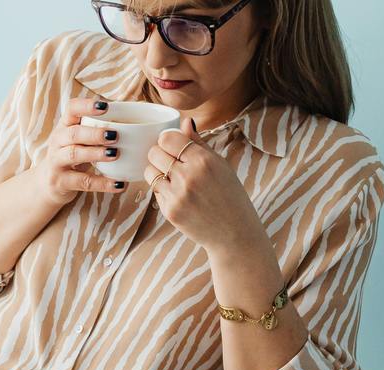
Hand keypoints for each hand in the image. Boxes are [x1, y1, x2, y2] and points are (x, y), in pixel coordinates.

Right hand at [34, 97, 128, 207]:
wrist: (48, 184)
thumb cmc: (71, 156)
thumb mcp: (78, 140)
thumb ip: (97, 128)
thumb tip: (134, 117)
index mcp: (64, 126)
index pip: (71, 108)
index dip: (87, 105)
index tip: (105, 106)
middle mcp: (57, 141)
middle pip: (73, 133)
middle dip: (94, 133)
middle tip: (115, 135)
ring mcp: (56, 162)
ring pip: (75, 154)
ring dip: (96, 153)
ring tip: (115, 154)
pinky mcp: (60, 182)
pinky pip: (83, 182)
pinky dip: (102, 183)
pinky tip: (119, 184)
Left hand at [144, 118, 268, 257]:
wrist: (234, 233)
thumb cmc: (230, 196)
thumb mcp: (221, 165)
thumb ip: (199, 143)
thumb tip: (185, 121)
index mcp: (204, 160)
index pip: (167, 138)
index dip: (167, 140)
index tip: (173, 146)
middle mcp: (188, 176)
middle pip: (154, 152)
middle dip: (159, 155)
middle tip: (171, 162)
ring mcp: (177, 194)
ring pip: (149, 171)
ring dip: (157, 172)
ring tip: (173, 178)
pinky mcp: (169, 210)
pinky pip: (155, 191)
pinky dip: (162, 190)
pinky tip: (178, 195)